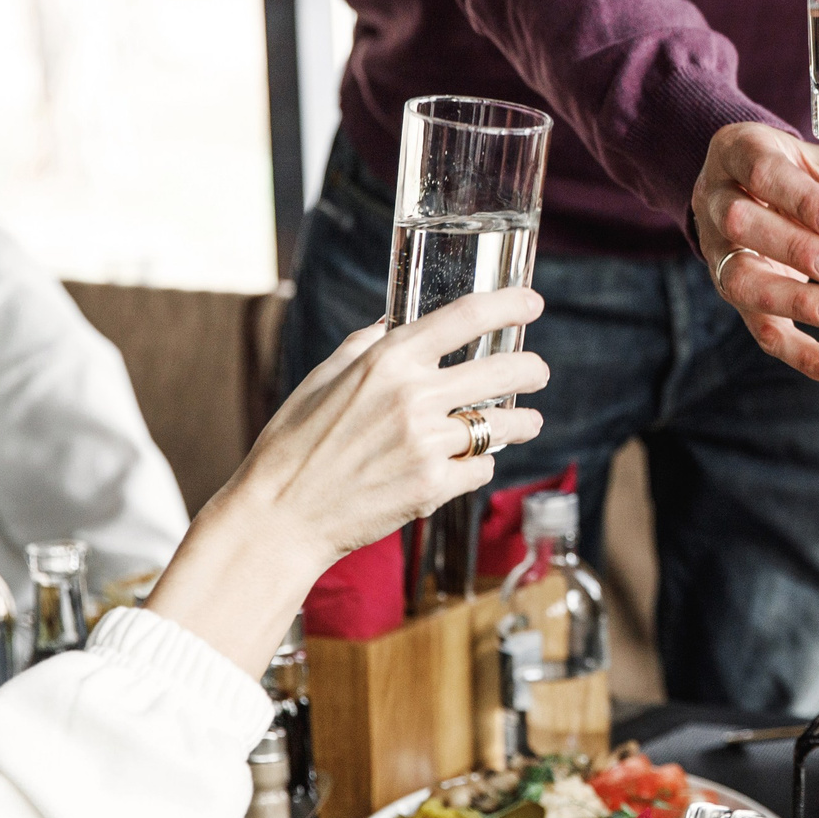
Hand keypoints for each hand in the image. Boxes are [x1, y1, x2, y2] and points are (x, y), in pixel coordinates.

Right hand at [148, 285, 548, 673]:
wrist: (280, 515)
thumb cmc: (293, 445)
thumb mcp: (322, 379)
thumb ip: (364, 347)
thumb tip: (392, 324)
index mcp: (387, 361)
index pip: (465, 318)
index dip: (508, 305)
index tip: (532, 302)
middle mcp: (413, 397)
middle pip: (502, 370)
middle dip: (531, 369)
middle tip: (538, 371)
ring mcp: (427, 443)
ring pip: (503, 424)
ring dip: (522, 422)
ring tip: (527, 421)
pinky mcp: (433, 486)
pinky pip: (481, 468)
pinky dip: (479, 465)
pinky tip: (470, 464)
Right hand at [692, 122, 818, 388]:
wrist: (742, 183)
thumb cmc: (792, 170)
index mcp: (740, 153)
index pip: (764, 173)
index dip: (800, 199)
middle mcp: (717, 202)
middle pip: (742, 226)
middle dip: (796, 251)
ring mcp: (719, 254)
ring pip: (741, 281)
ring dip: (796, 302)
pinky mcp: (735, 297)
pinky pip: (760, 331)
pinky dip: (802, 356)